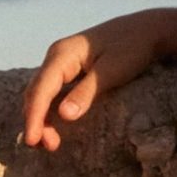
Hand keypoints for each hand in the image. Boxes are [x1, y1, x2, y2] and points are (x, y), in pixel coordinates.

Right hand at [22, 10, 165, 150]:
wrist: (145, 29)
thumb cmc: (131, 48)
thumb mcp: (111, 72)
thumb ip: (86, 93)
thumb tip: (63, 116)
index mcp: (62, 54)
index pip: (41, 90)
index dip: (34, 117)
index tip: (31, 140)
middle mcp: (56, 56)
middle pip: (36, 92)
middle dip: (36, 120)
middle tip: (47, 147)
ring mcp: (60, 62)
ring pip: (41, 93)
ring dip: (42, 118)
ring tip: (50, 143)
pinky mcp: (68, 69)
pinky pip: (51, 91)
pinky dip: (49, 110)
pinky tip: (54, 127)